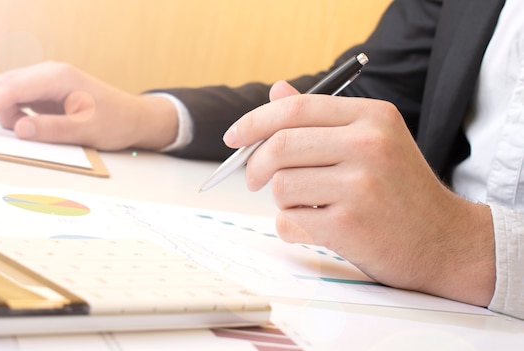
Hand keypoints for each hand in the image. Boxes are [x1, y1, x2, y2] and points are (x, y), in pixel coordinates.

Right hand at [0, 62, 177, 149]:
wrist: (135, 118)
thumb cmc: (116, 122)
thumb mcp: (85, 131)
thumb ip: (50, 129)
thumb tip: (18, 129)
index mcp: (57, 77)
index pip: (9, 89)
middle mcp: (49, 73)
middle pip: (3, 86)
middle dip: (2, 112)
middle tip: (27, 133)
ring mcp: (48, 80)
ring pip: (10, 92)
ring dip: (12, 114)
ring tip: (40, 130)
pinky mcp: (50, 91)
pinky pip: (22, 99)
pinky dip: (21, 113)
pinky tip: (38, 125)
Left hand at [223, 81, 495, 306]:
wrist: (445, 242)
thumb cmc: (401, 191)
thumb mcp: (373, 141)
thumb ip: (323, 118)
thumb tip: (276, 92)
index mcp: (373, 116)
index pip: (295, 109)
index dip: (255, 121)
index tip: (234, 137)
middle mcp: (369, 144)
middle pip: (280, 145)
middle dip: (255, 165)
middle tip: (254, 180)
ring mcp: (361, 185)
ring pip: (282, 186)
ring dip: (284, 201)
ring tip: (311, 206)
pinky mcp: (350, 225)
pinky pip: (289, 221)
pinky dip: (292, 227)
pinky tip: (319, 227)